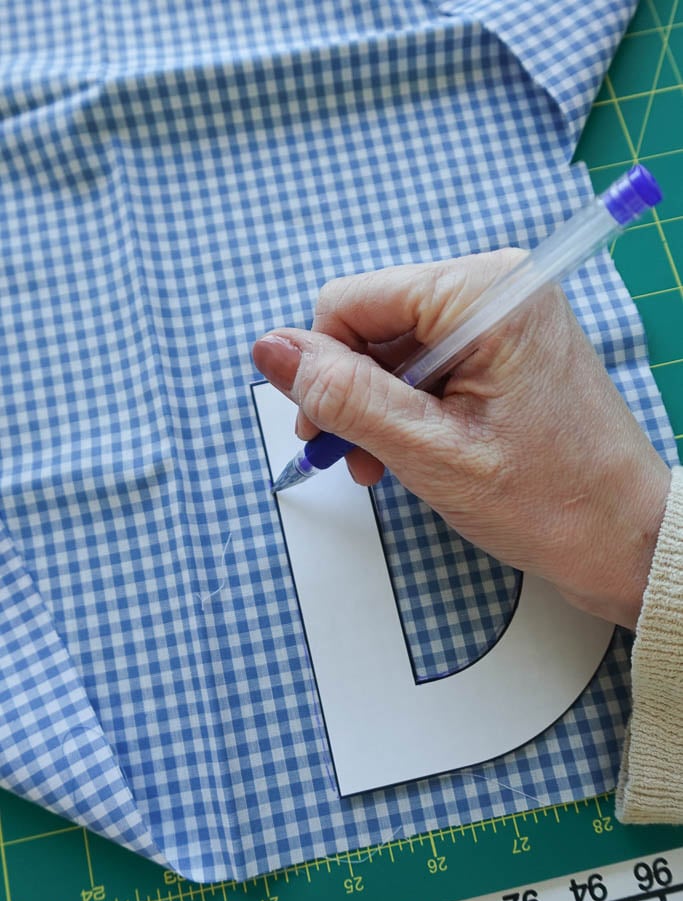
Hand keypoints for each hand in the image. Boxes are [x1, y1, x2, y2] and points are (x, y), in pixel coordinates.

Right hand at [252, 251, 670, 628]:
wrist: (626, 540)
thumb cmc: (551, 502)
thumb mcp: (429, 451)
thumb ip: (344, 396)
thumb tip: (270, 350)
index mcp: (483, 292)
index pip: (351, 301)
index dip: (321, 367)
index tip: (321, 430)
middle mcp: (496, 289)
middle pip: (373, 322)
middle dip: (351, 393)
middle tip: (352, 457)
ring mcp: (505, 319)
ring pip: (396, 348)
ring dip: (376, 408)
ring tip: (384, 466)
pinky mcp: (507, 350)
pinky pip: (431, 365)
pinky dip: (408, 409)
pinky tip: (409, 453)